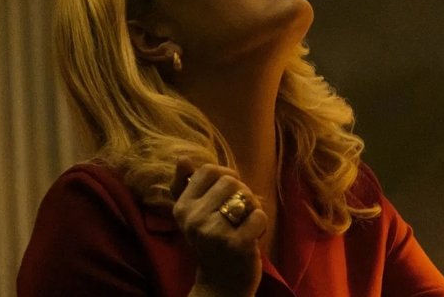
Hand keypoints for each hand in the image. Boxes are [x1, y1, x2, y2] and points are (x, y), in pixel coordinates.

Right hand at [170, 158, 266, 296]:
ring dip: (252, 207)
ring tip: (245, 224)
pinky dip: (261, 223)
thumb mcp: (193, 215)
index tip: (228, 193)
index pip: (209, 170)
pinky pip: (259, 215)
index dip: (225, 176)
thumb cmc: (210, 242)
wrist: (221, 284)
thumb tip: (183, 159)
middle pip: (230, 180)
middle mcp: (194, 218)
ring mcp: (215, 232)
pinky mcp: (237, 243)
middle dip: (241, 193)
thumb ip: (186, 186)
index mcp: (182, 207)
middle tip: (238, 213)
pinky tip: (252, 236)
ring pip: (246, 196)